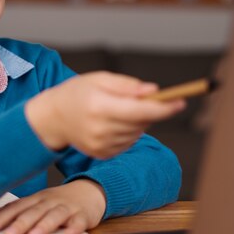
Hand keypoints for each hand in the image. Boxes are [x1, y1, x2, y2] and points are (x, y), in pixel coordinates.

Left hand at [0, 179, 105, 233]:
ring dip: (45, 225)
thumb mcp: (37, 202)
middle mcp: (51, 201)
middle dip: (22, 223)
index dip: (2, 218)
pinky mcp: (83, 216)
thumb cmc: (59, 200)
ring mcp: (68, 208)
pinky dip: (74, 228)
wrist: (89, 191)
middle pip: (35, 211)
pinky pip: (79, 222)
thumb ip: (16, 208)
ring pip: (55, 215)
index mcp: (37, 199)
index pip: (17, 207)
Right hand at [26, 71, 184, 158]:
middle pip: (142, 122)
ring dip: (140, 120)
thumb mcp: (100, 79)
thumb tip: (154, 92)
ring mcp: (101, 145)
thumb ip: (127, 85)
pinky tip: (115, 121)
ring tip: (121, 108)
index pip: (139, 111)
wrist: (52, 118)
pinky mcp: (102, 155)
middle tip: (154, 98)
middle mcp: (100, 129)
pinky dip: (129, 131)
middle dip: (153, 110)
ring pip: (137, 132)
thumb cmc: (78, 92)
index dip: (163, 108)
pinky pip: (128, 142)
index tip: (181, 102)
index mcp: (99, 106)